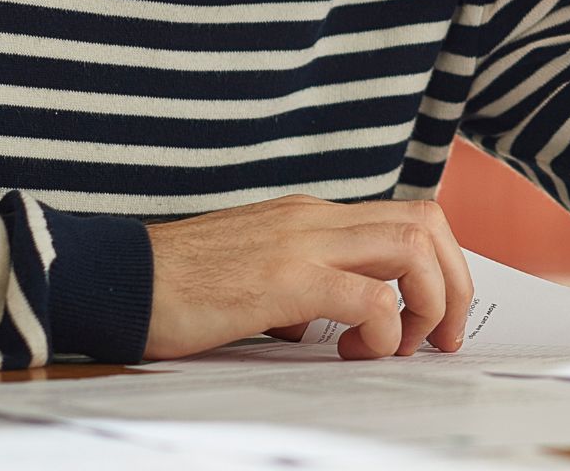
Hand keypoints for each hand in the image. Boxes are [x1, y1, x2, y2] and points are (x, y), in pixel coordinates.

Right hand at [144, 194, 475, 361]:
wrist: (114, 279)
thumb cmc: (175, 287)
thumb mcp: (254, 277)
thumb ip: (300, 289)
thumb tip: (329, 327)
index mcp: (311, 216)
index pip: (405, 218)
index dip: (440, 266)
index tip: (436, 318)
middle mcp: (315, 218)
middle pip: (426, 224)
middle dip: (455, 283)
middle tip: (444, 338)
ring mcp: (301, 242)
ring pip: (412, 248)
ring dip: (430, 302)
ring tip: (406, 347)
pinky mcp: (284, 279)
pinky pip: (369, 297)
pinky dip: (384, 330)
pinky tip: (356, 354)